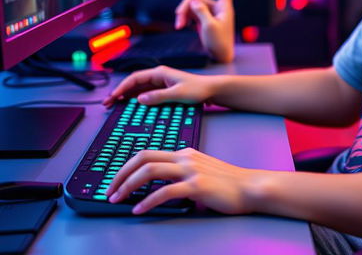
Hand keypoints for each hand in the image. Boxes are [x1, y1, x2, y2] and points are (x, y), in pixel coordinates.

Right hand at [102, 65, 215, 107]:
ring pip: (138, 88)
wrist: (211, 90)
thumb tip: (139, 99)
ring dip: (126, 96)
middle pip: (134, 83)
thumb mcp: (178, 94)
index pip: (135, 78)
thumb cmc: (198, 89)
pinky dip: (135, 98)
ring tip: (114, 105)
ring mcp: (160, 82)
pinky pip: (145, 93)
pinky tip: (129, 106)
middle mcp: (158, 76)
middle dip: (120, 92)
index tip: (113, 98)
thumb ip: (158, 96)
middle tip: (107, 104)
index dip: (122, 88)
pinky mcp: (164, 89)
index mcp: (160, 73)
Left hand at [105, 148, 255, 214]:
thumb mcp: (200, 171)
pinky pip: (165, 192)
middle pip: (143, 159)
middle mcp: (185, 158)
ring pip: (150, 171)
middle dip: (120, 174)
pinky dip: (148, 201)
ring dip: (128, 185)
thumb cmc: (227, 183)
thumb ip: (181, 172)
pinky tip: (139, 209)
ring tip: (117, 199)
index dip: (126, 167)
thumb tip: (158, 184)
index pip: (147, 154)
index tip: (115, 181)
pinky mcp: (197, 186)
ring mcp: (191, 170)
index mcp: (184, 153)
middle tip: (109, 191)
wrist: (249, 187)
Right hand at [174, 0, 234, 61]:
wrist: (220, 56)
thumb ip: (202, 12)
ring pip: (191, 6)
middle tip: (178, 21)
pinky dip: (184, 18)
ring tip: (178, 26)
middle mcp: (217, 8)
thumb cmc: (220, 43)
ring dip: (183, 14)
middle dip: (185, 8)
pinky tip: (181, 25)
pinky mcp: (203, 19)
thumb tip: (194, 1)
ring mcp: (209, 13)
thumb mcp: (210, 27)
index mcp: (224, 8)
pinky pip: (190, 13)